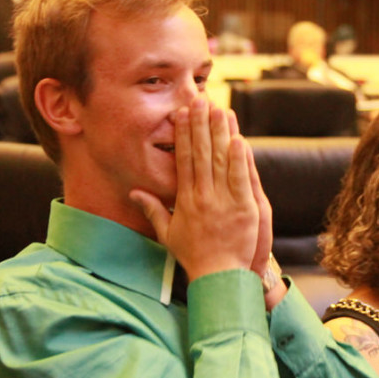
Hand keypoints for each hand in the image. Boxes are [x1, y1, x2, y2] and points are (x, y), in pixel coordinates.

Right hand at [131, 100, 259, 281]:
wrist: (218, 277)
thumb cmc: (194, 256)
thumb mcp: (167, 233)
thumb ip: (152, 210)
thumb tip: (133, 193)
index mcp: (185, 199)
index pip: (184, 159)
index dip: (184, 134)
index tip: (183, 113)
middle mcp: (203, 197)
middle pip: (201, 154)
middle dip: (201, 125)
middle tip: (201, 100)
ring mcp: (225, 202)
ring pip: (221, 162)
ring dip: (221, 134)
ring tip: (221, 110)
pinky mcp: (245, 209)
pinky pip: (241, 179)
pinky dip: (239, 159)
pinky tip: (238, 139)